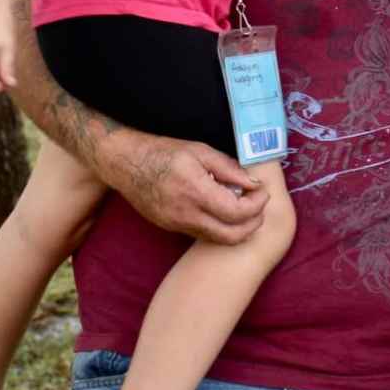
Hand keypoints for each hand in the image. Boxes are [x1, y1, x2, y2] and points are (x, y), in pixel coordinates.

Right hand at [98, 131, 269, 243]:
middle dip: (254, 223)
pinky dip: (220, 226)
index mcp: (196, 192)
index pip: (237, 213)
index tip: (263, 192)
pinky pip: (203, 234)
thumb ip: (229, 168)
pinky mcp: (171, 228)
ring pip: (218, 239)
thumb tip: (254, 183)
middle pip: (232, 236)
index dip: (257, 205)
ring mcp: (177, 225)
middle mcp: (186, 215)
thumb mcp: (200, 151)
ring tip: (244, 206)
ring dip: (238, 227)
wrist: (126, 164)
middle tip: (259, 205)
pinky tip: (223, 208)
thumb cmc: (164, 152)